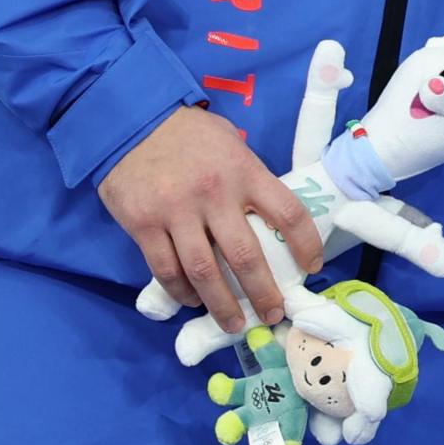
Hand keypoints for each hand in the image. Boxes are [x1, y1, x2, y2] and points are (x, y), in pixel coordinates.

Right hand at [100, 107, 321, 323]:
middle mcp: (215, 194)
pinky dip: (181, 291)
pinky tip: (193, 300)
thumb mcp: (232, 144)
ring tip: (233, 324)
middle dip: (263, 292)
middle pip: (246, 255)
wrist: (131, 120)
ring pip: (204, 271)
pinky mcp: (143, 224)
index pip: (288, 213)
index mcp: (245, 171)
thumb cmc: (189, 134)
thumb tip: (271, 216)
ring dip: (221, 304)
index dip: (306, 245)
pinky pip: (165, 269)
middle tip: (273, 315)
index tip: (312, 268)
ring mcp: (176, 211)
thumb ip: (250, 177)